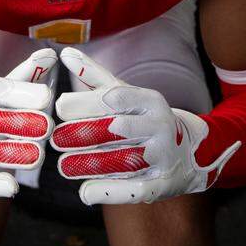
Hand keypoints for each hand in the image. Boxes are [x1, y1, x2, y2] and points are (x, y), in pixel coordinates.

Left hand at [51, 47, 239, 204]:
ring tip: (64, 166)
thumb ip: (95, 76)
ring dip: (90, 164)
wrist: (189, 151)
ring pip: (125, 160)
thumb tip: (65, 53)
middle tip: (56, 140)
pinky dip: (108, 192)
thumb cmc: (144, 118)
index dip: (86, 102)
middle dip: (84, 134)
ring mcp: (164, 155)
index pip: (116, 98)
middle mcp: (160, 125)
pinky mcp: (163, 184)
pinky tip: (84, 192)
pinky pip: (135, 189)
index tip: (60, 107)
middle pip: (118, 129)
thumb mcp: (125, 94)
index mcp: (150, 100)